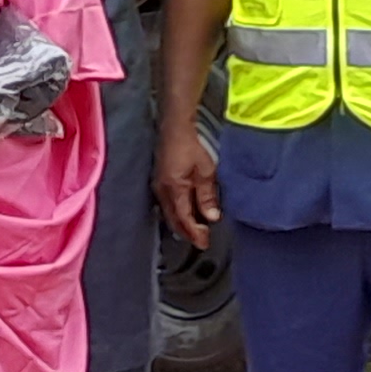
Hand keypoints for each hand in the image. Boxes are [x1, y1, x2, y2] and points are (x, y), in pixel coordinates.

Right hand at [157, 119, 223, 248]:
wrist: (174, 128)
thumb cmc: (192, 147)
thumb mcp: (206, 171)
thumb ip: (207, 196)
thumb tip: (212, 218)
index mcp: (174, 189)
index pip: (184, 218)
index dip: (194, 232)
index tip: (205, 243)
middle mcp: (162, 191)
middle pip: (173, 219)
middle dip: (187, 233)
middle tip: (201, 242)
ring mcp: (158, 186)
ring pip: (168, 213)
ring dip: (181, 225)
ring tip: (193, 232)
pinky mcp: (159, 182)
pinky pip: (166, 205)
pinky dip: (176, 214)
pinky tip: (183, 215)